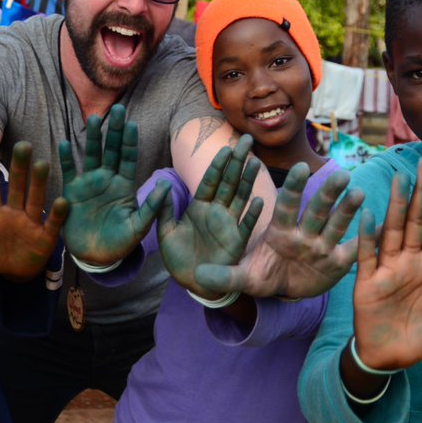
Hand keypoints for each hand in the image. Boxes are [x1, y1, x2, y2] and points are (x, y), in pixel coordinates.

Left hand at [0, 143, 69, 279]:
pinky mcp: (46, 236)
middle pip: (17, 187)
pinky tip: (62, 201)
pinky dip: (58, 214)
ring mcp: (31, 222)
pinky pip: (53, 224)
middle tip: (23, 145)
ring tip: (42, 164)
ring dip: (39, 183)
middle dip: (20, 167)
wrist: (12, 276)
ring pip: (35, 199)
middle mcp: (14, 212)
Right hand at [59, 105, 165, 265]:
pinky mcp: (72, 192)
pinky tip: (65, 143)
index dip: (129, 141)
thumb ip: (152, 207)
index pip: (128, 158)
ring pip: (92, 155)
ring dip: (93, 137)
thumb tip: (166, 184)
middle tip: (117, 108)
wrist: (96, 256)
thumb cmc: (121, 243)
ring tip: (94, 119)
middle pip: (111, 149)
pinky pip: (69, 171)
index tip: (132, 123)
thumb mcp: (139, 227)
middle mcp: (108, 179)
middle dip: (114, 130)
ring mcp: (90, 183)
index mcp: (125, 185)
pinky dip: (66, 158)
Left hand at [157, 135, 263, 295]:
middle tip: (247, 140)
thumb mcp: (165, 232)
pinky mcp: (236, 242)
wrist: (189, 282)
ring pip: (240, 198)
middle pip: (229, 182)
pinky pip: (246, 226)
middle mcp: (217, 211)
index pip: (211, 180)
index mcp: (200, 206)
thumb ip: (163, 210)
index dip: (218, 164)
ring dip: (248, 181)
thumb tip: (161, 185)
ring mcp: (229, 225)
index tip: (225, 147)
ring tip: (256, 162)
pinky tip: (260, 200)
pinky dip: (252, 214)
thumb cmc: (177, 256)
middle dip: (238, 161)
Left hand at [194, 160, 364, 298]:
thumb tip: (199, 276)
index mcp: (280, 231)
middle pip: (316, 210)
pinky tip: (380, 227)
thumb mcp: (243, 277)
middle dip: (328, 194)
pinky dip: (365, 241)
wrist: (284, 289)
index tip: (299, 167)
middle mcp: (304, 233)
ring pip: (336, 224)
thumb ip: (224, 275)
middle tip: (341, 174)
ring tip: (359, 193)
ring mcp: (322, 247)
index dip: (294, 188)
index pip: (287, 205)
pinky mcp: (336, 263)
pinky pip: (352, 251)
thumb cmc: (263, 274)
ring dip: (347, 210)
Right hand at [351, 159, 421, 371]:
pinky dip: (367, 236)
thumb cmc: (419, 335)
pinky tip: (368, 214)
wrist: (389, 359)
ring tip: (399, 179)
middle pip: (415, 220)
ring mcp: (386, 269)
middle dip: (420, 192)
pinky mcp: (367, 283)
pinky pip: (368, 256)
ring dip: (395, 205)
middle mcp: (407, 261)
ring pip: (393, 231)